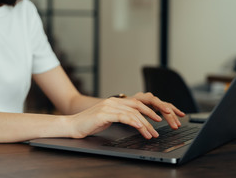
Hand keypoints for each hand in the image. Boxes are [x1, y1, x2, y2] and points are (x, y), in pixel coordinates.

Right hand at [67, 92, 184, 139]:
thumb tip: (135, 122)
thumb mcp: (108, 119)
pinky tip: (142, 129)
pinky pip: (124, 117)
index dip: (150, 110)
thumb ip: (119, 117)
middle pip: (138, 106)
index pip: (136, 103)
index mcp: (114, 102)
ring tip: (152, 133)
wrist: (72, 126)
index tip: (160, 118)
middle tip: (163, 124)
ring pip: (133, 113)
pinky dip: (135, 123)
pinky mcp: (104, 114)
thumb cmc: (88, 124)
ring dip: (146, 124)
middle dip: (153, 115)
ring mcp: (108, 107)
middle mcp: (113, 102)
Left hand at [125, 92, 185, 129]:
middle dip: (169, 116)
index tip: (167, 113)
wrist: (121, 103)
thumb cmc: (122, 107)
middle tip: (175, 126)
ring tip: (178, 124)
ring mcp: (153, 101)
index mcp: (140, 98)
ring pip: (166, 106)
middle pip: (162, 105)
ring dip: (173, 116)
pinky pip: (166, 107)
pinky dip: (173, 111)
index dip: (160, 106)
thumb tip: (137, 124)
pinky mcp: (155, 105)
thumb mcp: (125, 110)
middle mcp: (148, 98)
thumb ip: (131, 115)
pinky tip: (181, 115)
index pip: (153, 100)